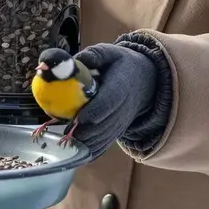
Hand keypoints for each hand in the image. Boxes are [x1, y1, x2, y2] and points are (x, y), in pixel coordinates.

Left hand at [69, 41, 158, 158]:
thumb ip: (94, 55)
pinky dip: (91, 153)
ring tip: (65, 145)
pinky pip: (105, 146)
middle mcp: (124, 108)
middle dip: (85, 132)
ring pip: (104, 138)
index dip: (96, 111)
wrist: (144, 82)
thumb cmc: (121, 65)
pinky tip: (74, 155)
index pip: (111, 101)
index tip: (80, 117)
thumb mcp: (110, 53)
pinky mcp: (117, 132)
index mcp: (122, 85)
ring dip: (86, 144)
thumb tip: (73, 61)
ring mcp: (121, 123)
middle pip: (105, 125)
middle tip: (64, 135)